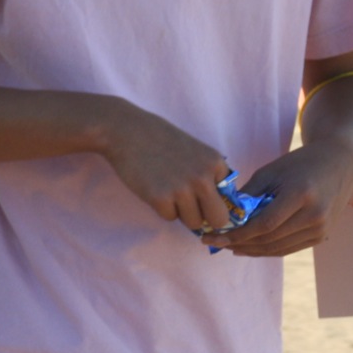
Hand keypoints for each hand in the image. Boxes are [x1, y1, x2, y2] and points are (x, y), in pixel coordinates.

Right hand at [99, 102, 233, 231]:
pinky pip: (169, 218)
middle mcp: (203, 177)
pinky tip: (152, 187)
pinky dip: (160, 208)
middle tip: (187, 204)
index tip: (196, 191)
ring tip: (165, 189)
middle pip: (218, 219)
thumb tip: (214, 207)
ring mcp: (182, 189)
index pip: (228, 200)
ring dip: (180, 212)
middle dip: (204, 216)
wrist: (124, 129)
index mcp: (215, 163)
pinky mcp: (160, 199)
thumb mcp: (194, 150)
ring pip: (194, 222)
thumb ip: (208, 173)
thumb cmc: (158, 138)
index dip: (211, 198)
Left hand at [202, 142, 352, 256]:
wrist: (339, 165)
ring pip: (278, 248)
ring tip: (228, 246)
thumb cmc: (299, 164)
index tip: (214, 236)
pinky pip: (288, 248)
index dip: (237, 234)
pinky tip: (248, 247)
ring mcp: (320, 229)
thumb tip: (225, 215)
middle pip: (270, 239)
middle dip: (239, 243)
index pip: (264, 224)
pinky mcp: (321, 236)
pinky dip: (266, 250)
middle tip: (214, 243)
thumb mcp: (270, 172)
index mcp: (300, 194)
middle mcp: (314, 215)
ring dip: (250, 250)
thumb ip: (249, 195)